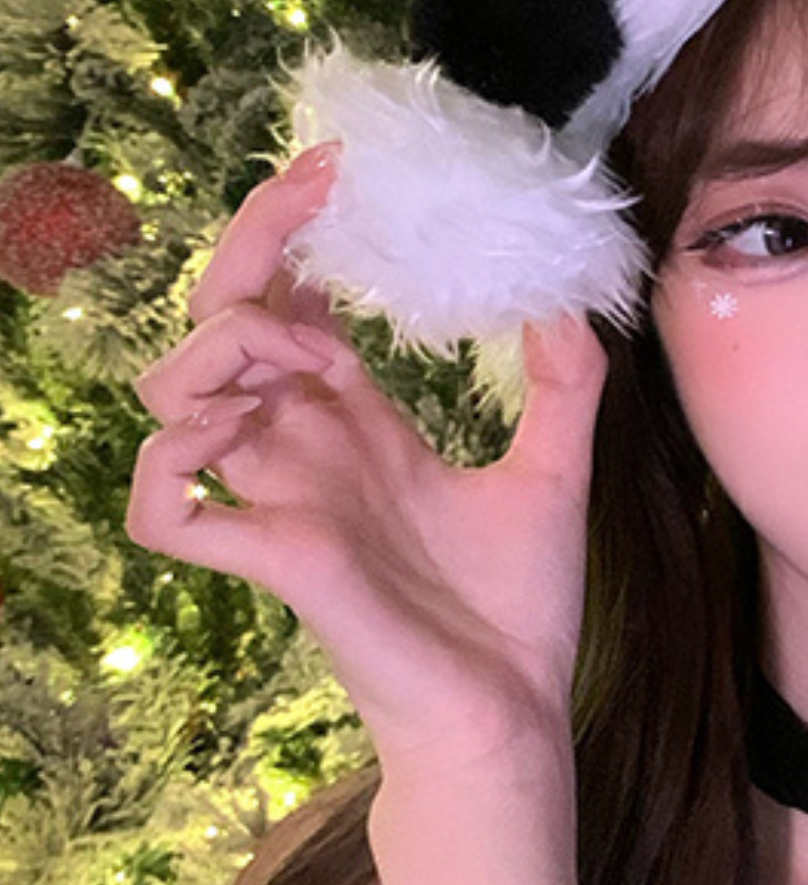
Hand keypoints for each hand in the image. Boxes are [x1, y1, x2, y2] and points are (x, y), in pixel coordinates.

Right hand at [126, 144, 612, 770]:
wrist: (516, 713)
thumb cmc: (519, 611)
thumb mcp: (557, 475)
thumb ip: (565, 386)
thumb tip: (570, 301)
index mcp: (357, 421)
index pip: (289, 301)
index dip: (293, 232)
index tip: (337, 171)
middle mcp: (305, 449)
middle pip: (218, 322)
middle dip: (248, 254)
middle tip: (316, 217)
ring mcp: (279, 500)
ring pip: (169, 395)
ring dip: (216, 349)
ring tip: (299, 351)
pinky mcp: (272, 560)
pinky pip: (160, 506)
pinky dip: (174, 460)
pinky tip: (240, 434)